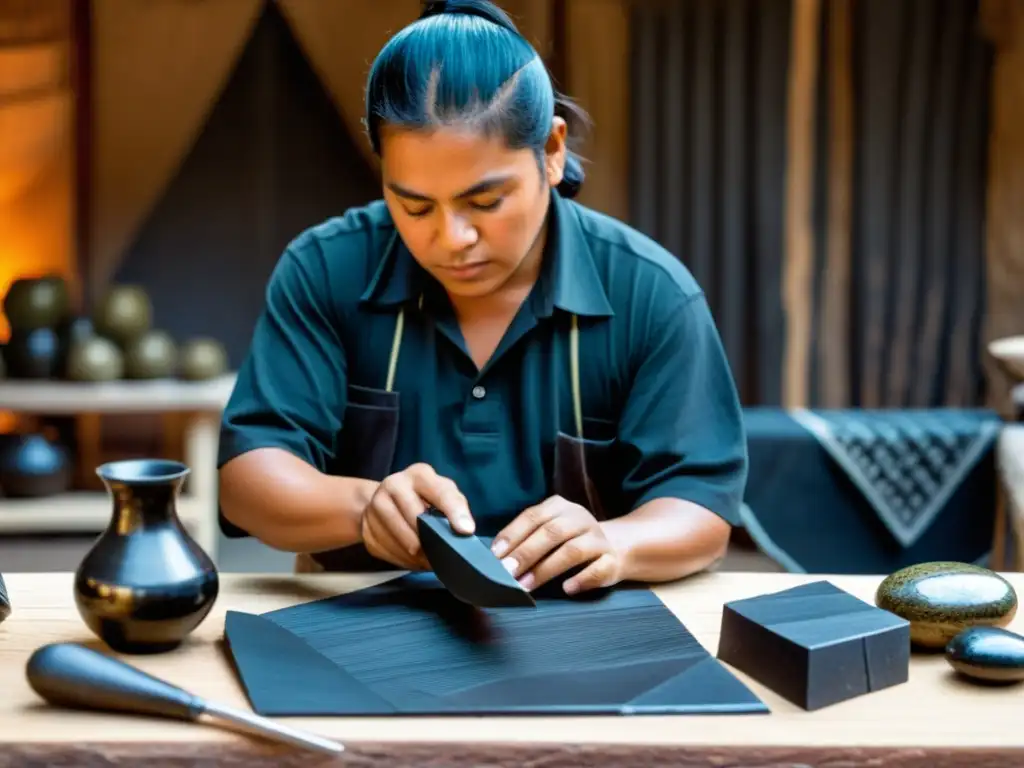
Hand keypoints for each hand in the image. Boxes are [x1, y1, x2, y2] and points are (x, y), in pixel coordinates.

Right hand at [361, 463, 473, 569]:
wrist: (386, 498)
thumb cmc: (424, 497)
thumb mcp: (444, 493)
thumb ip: (456, 507)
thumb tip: (465, 531)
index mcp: (419, 474)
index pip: (440, 493)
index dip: (454, 512)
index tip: (466, 531)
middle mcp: (394, 484)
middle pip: (415, 519)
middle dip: (430, 541)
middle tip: (443, 556)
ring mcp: (375, 504)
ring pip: (398, 539)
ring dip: (416, 556)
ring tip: (428, 561)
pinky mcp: (365, 526)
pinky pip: (386, 550)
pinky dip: (401, 559)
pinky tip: (411, 558)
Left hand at [490, 495, 623, 594]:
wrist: (615, 548)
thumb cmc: (569, 541)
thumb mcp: (549, 530)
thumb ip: (526, 539)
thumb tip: (495, 558)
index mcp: (560, 507)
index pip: (533, 516)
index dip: (513, 534)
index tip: (494, 555)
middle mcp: (580, 518)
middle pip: (551, 533)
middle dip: (526, 553)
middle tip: (506, 573)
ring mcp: (598, 538)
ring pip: (572, 551)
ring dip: (546, 569)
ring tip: (525, 585)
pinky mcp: (612, 560)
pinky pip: (597, 569)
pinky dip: (581, 579)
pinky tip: (567, 588)